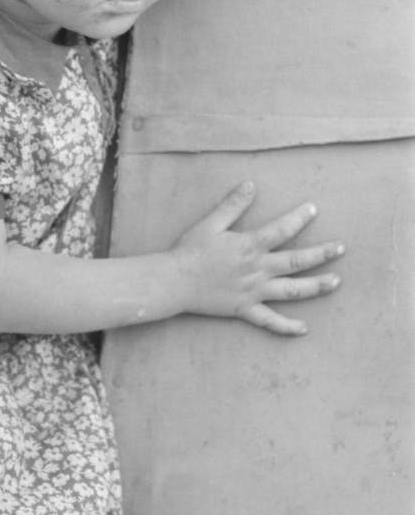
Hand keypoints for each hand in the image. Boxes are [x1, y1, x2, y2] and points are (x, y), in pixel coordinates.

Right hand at [173, 181, 343, 335]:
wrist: (174, 281)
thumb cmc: (189, 250)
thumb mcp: (211, 223)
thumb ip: (233, 205)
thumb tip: (251, 185)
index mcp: (249, 246)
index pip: (281, 230)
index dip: (299, 218)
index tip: (313, 209)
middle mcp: (257, 269)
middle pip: (296, 261)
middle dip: (322, 254)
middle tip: (341, 248)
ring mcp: (253, 292)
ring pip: (292, 291)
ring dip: (316, 287)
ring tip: (336, 282)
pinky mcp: (244, 309)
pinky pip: (270, 321)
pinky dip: (287, 327)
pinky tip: (304, 329)